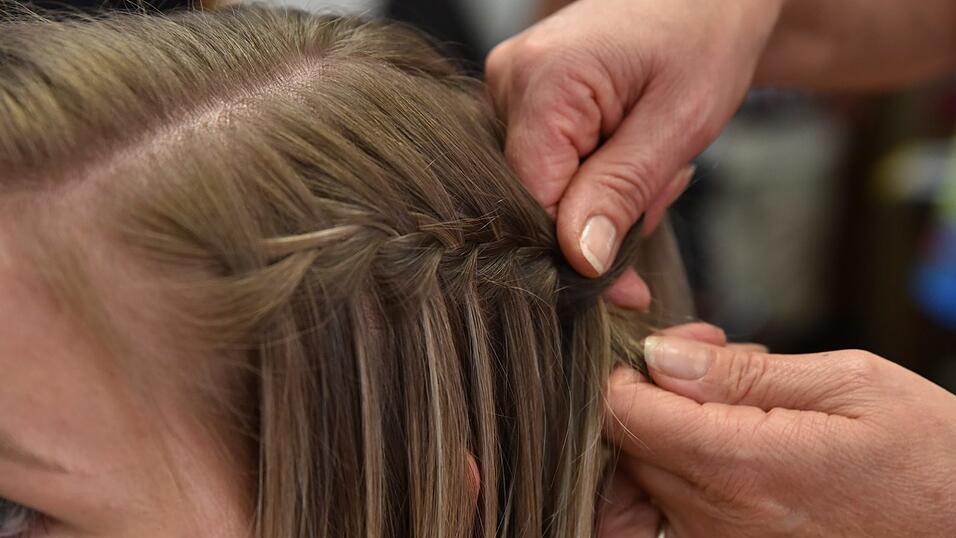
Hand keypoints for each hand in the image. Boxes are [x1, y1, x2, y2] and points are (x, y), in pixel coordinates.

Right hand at [486, 0, 784, 307]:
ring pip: (543, 189)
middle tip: (661, 181)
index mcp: (542, 80)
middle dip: (601, 215)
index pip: (532, 199)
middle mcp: (508, 83)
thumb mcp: (679, 121)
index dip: (577, 253)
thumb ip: (622, 190)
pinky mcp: (521, 101)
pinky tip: (628, 149)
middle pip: (533, 197)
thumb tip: (579, 258)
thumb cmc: (703, 35)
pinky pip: (547, 168)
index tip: (626, 286)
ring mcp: (509, 90)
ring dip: (604, 195)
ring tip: (652, 154)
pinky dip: (594, 176)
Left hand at [605, 337, 955, 536]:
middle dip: (657, 394)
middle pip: (630, 445)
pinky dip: (687, 472)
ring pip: (648, 477)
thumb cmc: (934, 463)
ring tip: (741, 408)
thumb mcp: (852, 386)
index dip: (632, 370)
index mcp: (743, 466)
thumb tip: (662, 357)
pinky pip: (673, 512)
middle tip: (719, 367)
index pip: (626, 413)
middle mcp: (719, 519)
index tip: (671, 352)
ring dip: (674, 431)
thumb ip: (742, 373)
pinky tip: (734, 449)